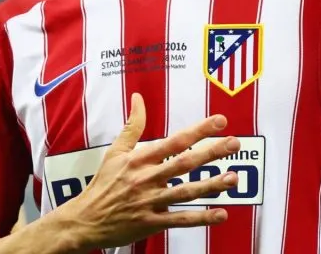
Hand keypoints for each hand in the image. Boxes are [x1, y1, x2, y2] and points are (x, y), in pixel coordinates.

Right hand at [61, 92, 239, 249]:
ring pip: (186, 192)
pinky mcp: (152, 222)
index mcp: (139, 159)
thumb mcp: (115, 152)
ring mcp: (151, 202)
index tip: (219, 122)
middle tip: (234, 143)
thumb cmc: (103, 184)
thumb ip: (132, 125)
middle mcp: (147, 179)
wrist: (86, 219)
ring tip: (233, 178)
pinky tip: (221, 214)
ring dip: (211, 185)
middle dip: (211, 153)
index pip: (174, 141)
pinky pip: (181, 220)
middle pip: (184, 163)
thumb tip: (138, 98)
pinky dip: (202, 218)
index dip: (198, 131)